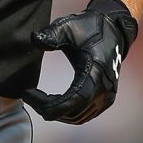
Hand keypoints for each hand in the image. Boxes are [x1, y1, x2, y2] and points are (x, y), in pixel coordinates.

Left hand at [21, 0, 137, 123]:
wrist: (113, 29)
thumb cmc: (90, 27)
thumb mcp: (68, 26)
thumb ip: (51, 33)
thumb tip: (35, 40)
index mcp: (96, 72)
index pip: (73, 99)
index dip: (49, 103)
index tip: (28, 94)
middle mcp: (104, 89)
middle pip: (72, 112)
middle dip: (48, 107)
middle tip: (30, 95)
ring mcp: (107, 96)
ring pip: (77, 117)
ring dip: (57, 112)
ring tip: (40, 99)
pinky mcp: (106, 99)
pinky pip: (85, 114)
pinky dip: (68, 112)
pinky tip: (56, 102)